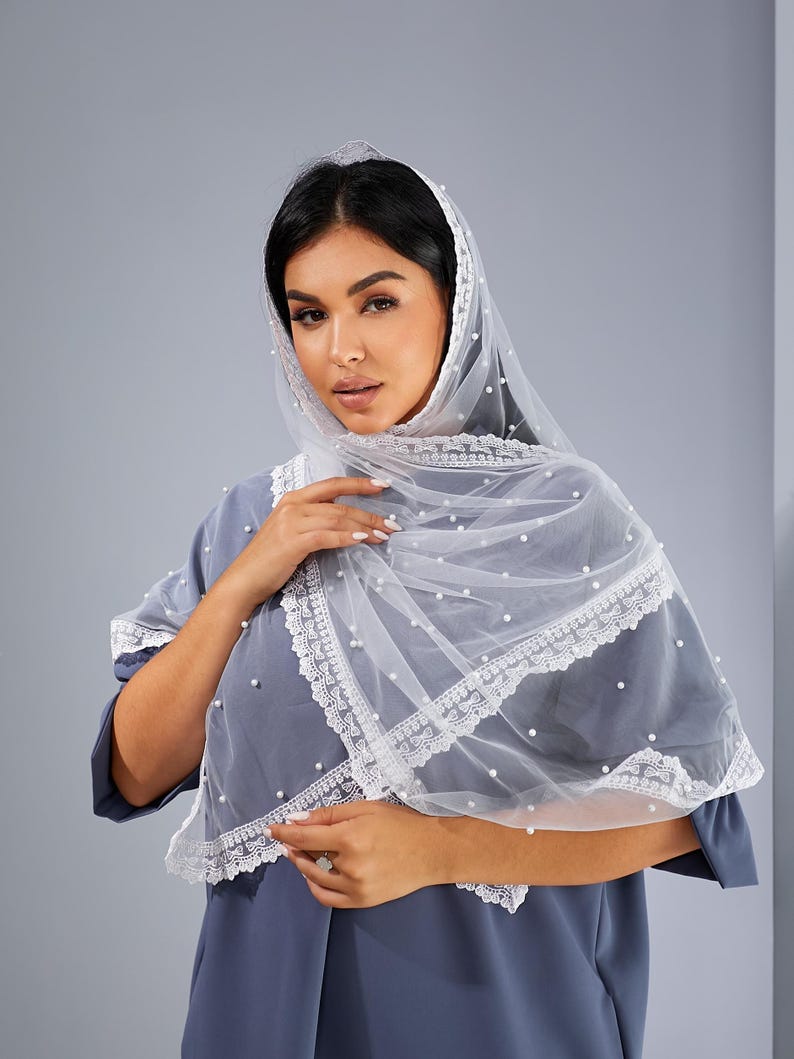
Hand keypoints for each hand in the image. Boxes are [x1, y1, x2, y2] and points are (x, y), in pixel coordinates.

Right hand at [216, 476, 400, 610]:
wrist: (244, 581)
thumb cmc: (270, 560)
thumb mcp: (292, 532)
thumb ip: (314, 521)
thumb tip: (347, 521)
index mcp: (293, 499)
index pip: (332, 485)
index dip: (359, 484)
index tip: (383, 485)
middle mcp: (292, 505)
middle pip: (340, 505)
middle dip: (370, 514)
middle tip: (392, 524)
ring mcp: (290, 522)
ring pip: (337, 519)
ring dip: (364, 528)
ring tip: (383, 536)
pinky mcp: (292, 541)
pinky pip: (326, 536)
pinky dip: (346, 538)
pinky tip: (362, 541)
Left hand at [268, 800, 448, 907]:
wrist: (432, 851)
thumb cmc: (400, 824)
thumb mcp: (365, 808)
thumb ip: (329, 814)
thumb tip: (297, 820)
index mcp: (351, 838)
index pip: (305, 836)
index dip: (284, 832)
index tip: (270, 829)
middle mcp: (350, 865)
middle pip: (308, 857)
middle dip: (293, 847)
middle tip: (287, 839)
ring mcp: (356, 887)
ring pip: (315, 879)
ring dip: (302, 866)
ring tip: (300, 854)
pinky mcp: (362, 901)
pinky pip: (328, 898)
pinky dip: (315, 886)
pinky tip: (314, 874)